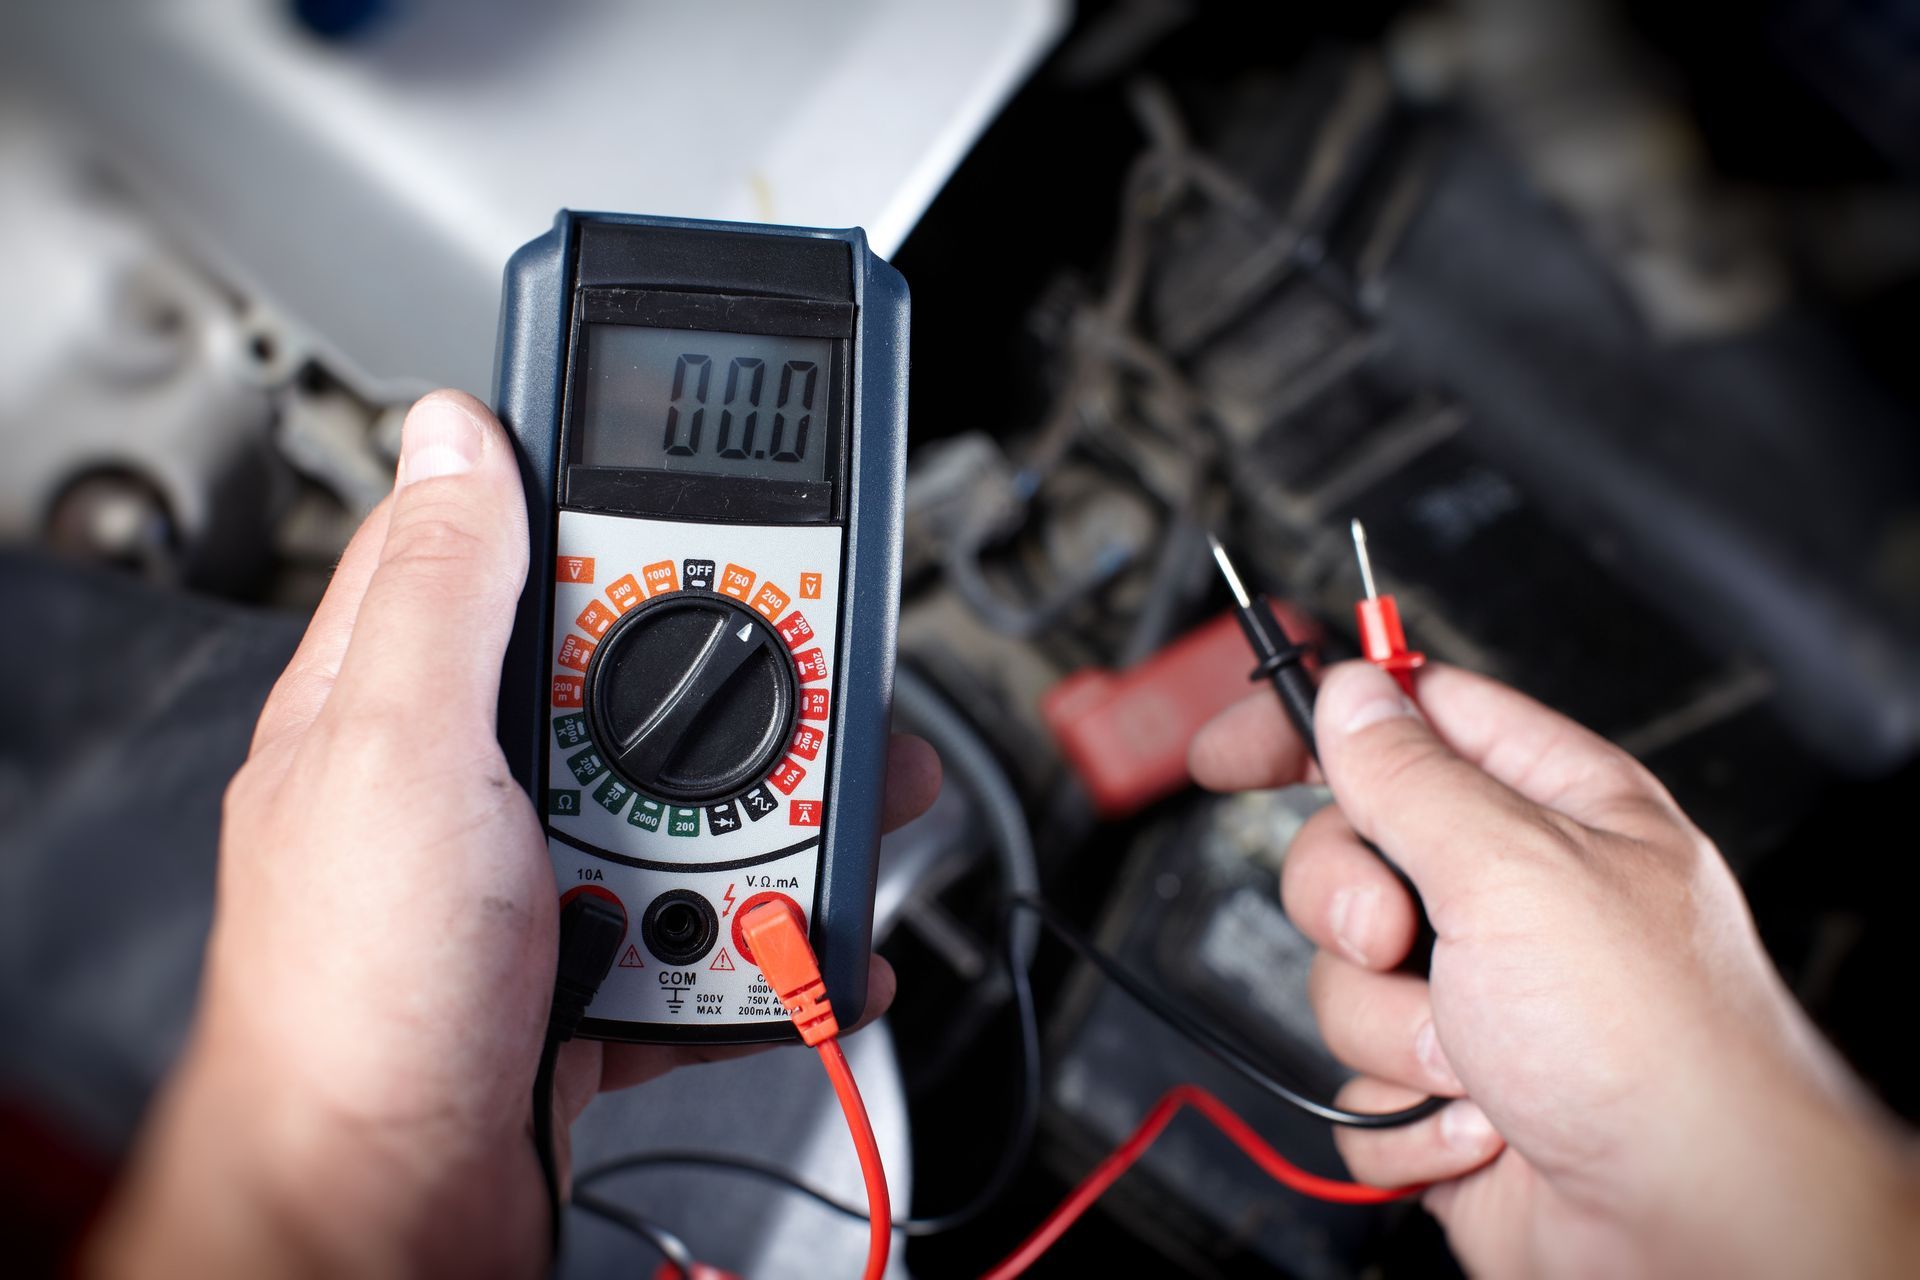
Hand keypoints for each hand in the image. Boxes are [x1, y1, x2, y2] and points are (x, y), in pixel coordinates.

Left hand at [86, 391, 939, 1277]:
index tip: (696, 490)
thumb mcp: (403, 756)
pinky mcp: (586, 954)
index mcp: (399, 695)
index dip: (593, 498)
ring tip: (837, 818)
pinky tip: (803, 934)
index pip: (493, 537)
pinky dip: (763, 923)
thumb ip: (446, 594)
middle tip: (800, 687)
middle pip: (626, 671)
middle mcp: (465, 772)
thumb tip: (456, 434)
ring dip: (773, 807)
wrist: (392, 1216)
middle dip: (731, 677)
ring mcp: (531, 867)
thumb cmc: (361, 1002)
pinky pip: (699, 909)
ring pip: (682, 792)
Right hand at [1191, 661, 1915, 1277]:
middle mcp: (1512, 897)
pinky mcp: (1449, 1092)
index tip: (1231, 751)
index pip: (1407, 721)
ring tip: (1476, 1059)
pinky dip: (1404, 1114)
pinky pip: (1355, 1081)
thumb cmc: (1655, 1046)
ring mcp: (1479, 999)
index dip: (1311, 724)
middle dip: (1349, 910)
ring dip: (1391, 1031)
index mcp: (1549, 808)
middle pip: (1349, 856)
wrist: (1692, 1232)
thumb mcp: (1514, 870)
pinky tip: (1482, 1123)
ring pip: (1340, 980)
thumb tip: (1351, 694)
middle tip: (1396, 939)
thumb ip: (1412, 774)